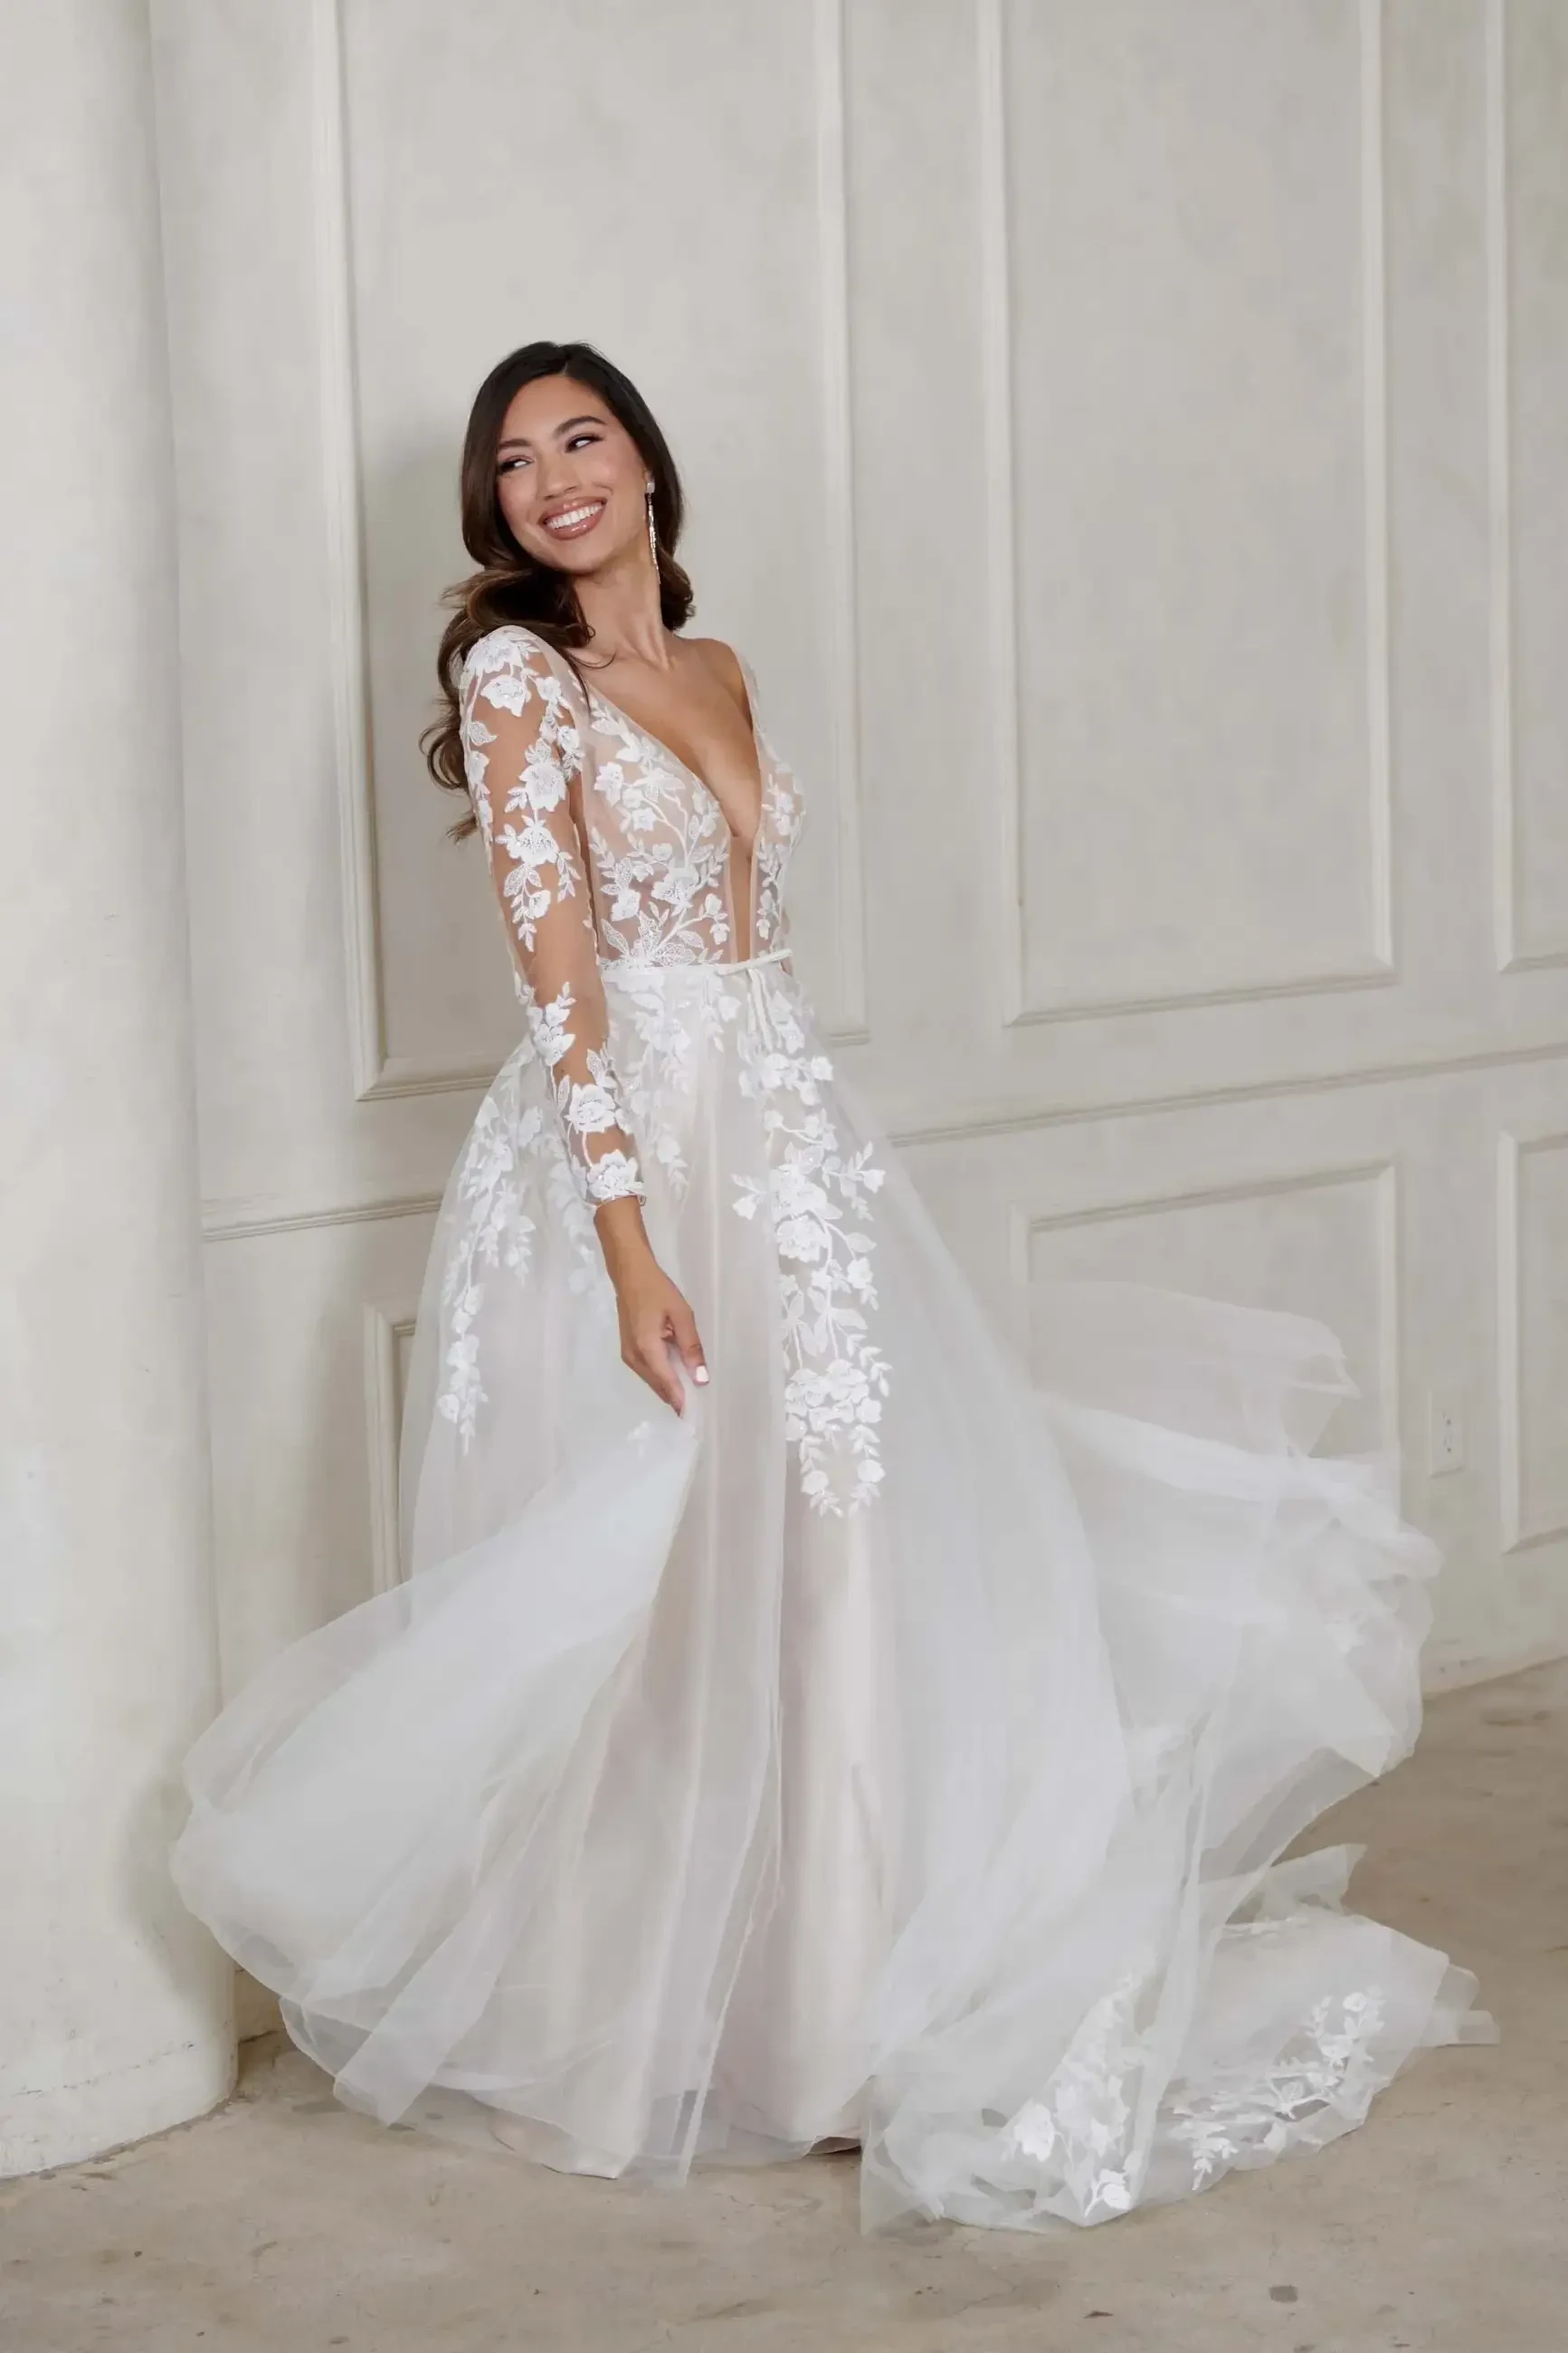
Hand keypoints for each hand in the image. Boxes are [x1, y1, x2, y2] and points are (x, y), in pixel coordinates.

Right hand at [595, 1203, 707, 1413]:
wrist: (630, 1274)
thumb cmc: (657, 1290)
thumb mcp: (682, 1315)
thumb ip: (691, 1347)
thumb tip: (701, 1378)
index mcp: (647, 1348)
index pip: (667, 1383)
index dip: (681, 1400)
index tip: (694, 1416)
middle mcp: (634, 1357)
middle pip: (658, 1386)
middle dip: (676, 1398)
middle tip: (696, 1409)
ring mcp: (628, 1355)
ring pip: (652, 1380)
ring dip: (669, 1388)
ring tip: (690, 1396)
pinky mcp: (628, 1350)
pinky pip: (647, 1371)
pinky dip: (661, 1377)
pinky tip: (676, 1376)